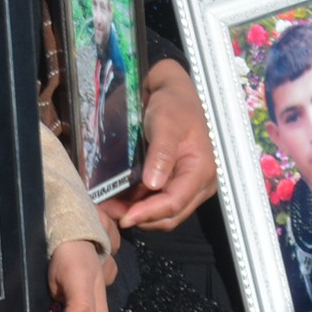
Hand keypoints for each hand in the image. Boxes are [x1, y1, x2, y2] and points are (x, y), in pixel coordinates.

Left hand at [109, 60, 215, 231]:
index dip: (149, 213)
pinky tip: (118, 201)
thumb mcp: (166, 124)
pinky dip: (137, 206)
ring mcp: (186, 186)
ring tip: (110, 209)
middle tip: (110, 214)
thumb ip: (161, 153)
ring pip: (162, 215)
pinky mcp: (172, 184)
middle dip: (141, 218)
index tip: (124, 216)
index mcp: (201, 171)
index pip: (175, 203)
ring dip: (137, 215)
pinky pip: (156, 203)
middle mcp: (197, 184)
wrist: (171, 93)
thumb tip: (153, 184)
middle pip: (170, 216)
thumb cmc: (172, 105)